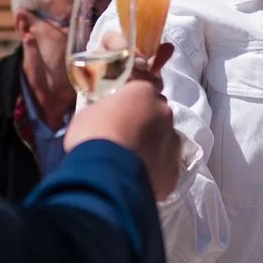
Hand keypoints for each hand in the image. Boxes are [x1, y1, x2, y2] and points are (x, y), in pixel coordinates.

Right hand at [66, 44, 179, 199]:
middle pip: (157, 112)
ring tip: (131, 159)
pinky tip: (138, 176)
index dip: (132, 99)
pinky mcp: (174, 170)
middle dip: (145, 120)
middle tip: (125, 134)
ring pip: (165, 139)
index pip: (143, 87)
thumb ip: (104, 109)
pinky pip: (165, 165)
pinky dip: (155, 168)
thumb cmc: (92, 137)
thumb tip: (107, 116)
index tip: (120, 109)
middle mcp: (164, 112)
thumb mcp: (88, 113)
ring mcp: (173, 142)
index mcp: (143, 92)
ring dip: (152, 144)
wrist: (105, 176)